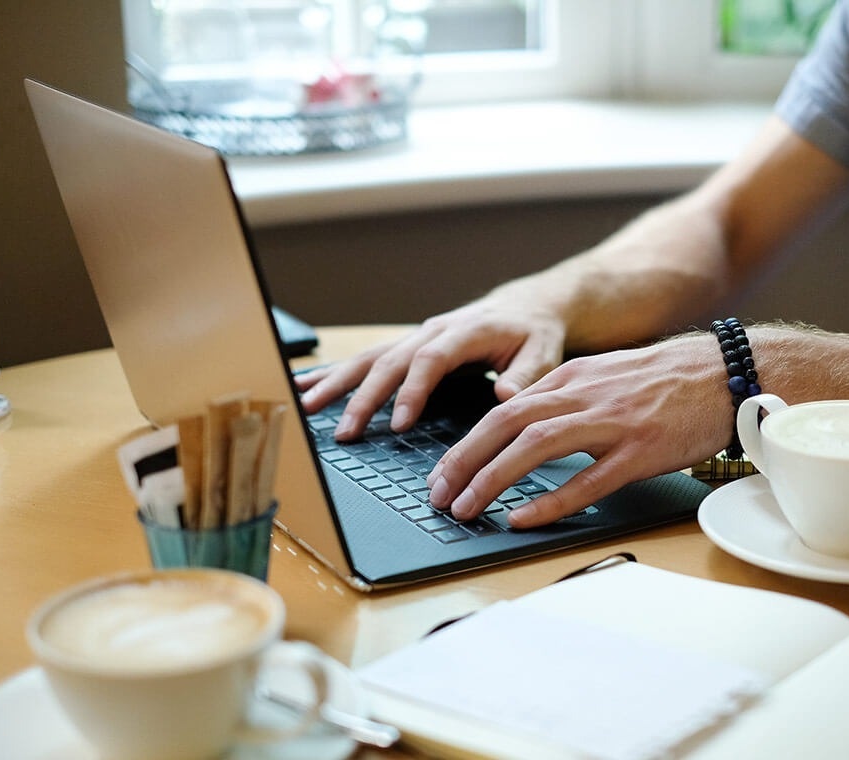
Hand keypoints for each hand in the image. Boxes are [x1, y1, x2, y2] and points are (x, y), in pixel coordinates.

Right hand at [295, 301, 566, 440]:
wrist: (527, 306)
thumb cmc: (535, 333)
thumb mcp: (543, 352)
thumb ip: (526, 375)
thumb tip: (504, 397)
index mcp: (465, 331)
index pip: (430, 360)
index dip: (412, 390)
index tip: (398, 422)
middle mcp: (433, 330)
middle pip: (390, 361)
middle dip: (364, 397)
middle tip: (346, 432)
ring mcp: (416, 336)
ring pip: (370, 358)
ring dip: (338, 383)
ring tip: (306, 407)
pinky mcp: (408, 346)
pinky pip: (368, 359)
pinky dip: (336, 372)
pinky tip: (306, 385)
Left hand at [426, 332, 731, 527]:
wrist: (724, 373)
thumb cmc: (665, 381)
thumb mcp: (603, 378)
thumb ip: (563, 400)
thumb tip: (522, 432)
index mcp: (569, 379)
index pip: (500, 411)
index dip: (464, 445)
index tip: (442, 475)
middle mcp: (582, 396)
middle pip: (504, 425)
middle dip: (463, 462)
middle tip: (438, 496)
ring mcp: (611, 423)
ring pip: (534, 447)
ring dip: (492, 480)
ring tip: (466, 509)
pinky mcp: (639, 451)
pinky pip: (587, 480)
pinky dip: (550, 500)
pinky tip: (523, 518)